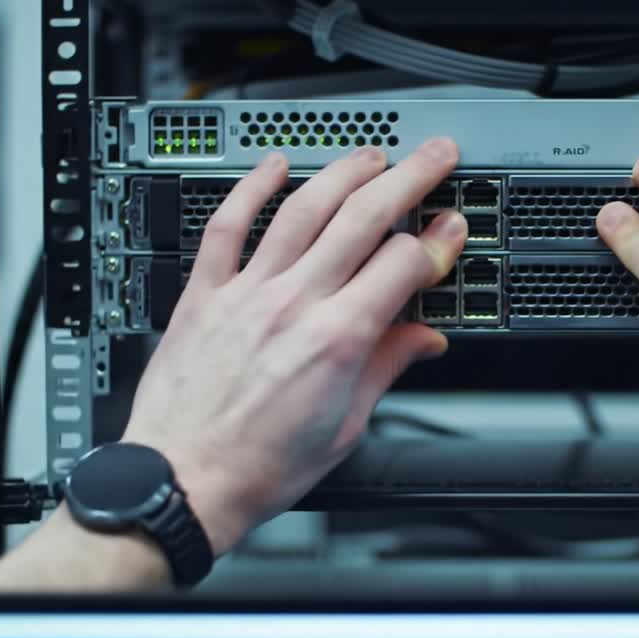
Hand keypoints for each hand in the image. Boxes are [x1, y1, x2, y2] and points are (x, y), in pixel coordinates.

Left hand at [121, 139, 465, 554]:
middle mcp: (295, 305)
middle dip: (408, 179)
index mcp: (338, 340)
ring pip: (303, 209)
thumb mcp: (345, 426)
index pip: (405, 265)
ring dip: (344, 173)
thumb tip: (422, 341)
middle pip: (363, 219)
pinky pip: (228, 226)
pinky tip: (273, 166)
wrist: (185, 480)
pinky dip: (251, 188)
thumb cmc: (258, 467)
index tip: (453, 226)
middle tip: (433, 157)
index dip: (439, 240)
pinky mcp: (205, 295)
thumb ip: (386, 369)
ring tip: (371, 156)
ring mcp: (248, 293)